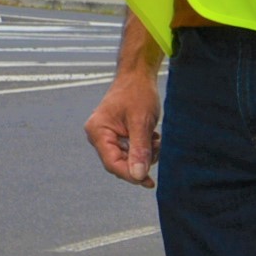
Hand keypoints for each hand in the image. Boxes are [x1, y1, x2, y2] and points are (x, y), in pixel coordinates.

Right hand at [83, 65, 160, 187]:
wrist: (138, 75)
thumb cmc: (137, 93)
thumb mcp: (141, 122)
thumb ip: (139, 150)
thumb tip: (139, 176)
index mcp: (98, 131)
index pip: (112, 163)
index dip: (130, 174)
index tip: (148, 181)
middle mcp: (98, 135)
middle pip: (118, 162)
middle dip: (139, 161)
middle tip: (156, 149)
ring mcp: (107, 135)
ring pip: (126, 158)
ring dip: (144, 154)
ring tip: (155, 139)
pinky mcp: (116, 134)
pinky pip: (129, 150)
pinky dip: (143, 148)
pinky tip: (151, 136)